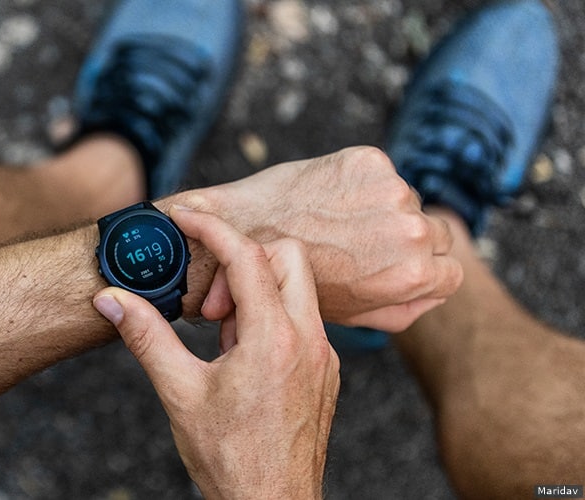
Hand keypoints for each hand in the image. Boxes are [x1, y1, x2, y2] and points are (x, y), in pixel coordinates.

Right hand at [93, 207, 339, 499]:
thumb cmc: (229, 458)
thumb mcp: (179, 393)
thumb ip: (146, 337)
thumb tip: (112, 300)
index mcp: (273, 339)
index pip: (247, 255)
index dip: (212, 228)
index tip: (186, 218)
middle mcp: (308, 340)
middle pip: (287, 256)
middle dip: (244, 260)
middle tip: (210, 303)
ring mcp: (323, 356)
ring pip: (297, 288)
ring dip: (256, 293)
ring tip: (221, 337)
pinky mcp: (324, 371)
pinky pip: (302, 320)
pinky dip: (270, 318)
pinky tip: (241, 356)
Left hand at [196, 146, 462, 331]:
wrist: (241, 232)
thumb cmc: (293, 280)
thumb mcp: (354, 314)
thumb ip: (404, 308)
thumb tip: (434, 292)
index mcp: (413, 274)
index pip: (450, 271)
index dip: (422, 271)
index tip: (393, 266)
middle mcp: (411, 230)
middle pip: (435, 232)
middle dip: (405, 240)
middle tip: (360, 245)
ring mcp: (391, 190)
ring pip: (406, 200)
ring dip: (380, 209)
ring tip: (335, 224)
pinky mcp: (368, 160)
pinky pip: (380, 173)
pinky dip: (359, 183)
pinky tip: (325, 200)